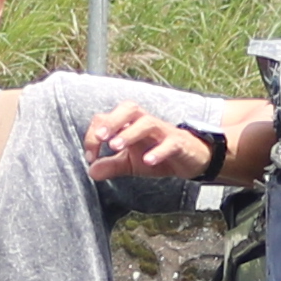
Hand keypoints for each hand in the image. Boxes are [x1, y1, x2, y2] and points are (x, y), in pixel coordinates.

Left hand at [82, 97, 250, 186]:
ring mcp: (163, 132)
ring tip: (116, 148)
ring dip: (129, 133)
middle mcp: (145, 123)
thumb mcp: (129, 164)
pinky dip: (158, 151)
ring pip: (147, 122)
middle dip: (112, 121)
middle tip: (100, 138)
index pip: (107, 118)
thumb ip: (110, 166)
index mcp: (130, 125)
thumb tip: (91, 172)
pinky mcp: (179, 143)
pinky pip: (169, 143)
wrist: (190, 159)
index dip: (94, 135)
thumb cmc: (156, 155)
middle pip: (128, 109)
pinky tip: (148, 162)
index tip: (91, 157)